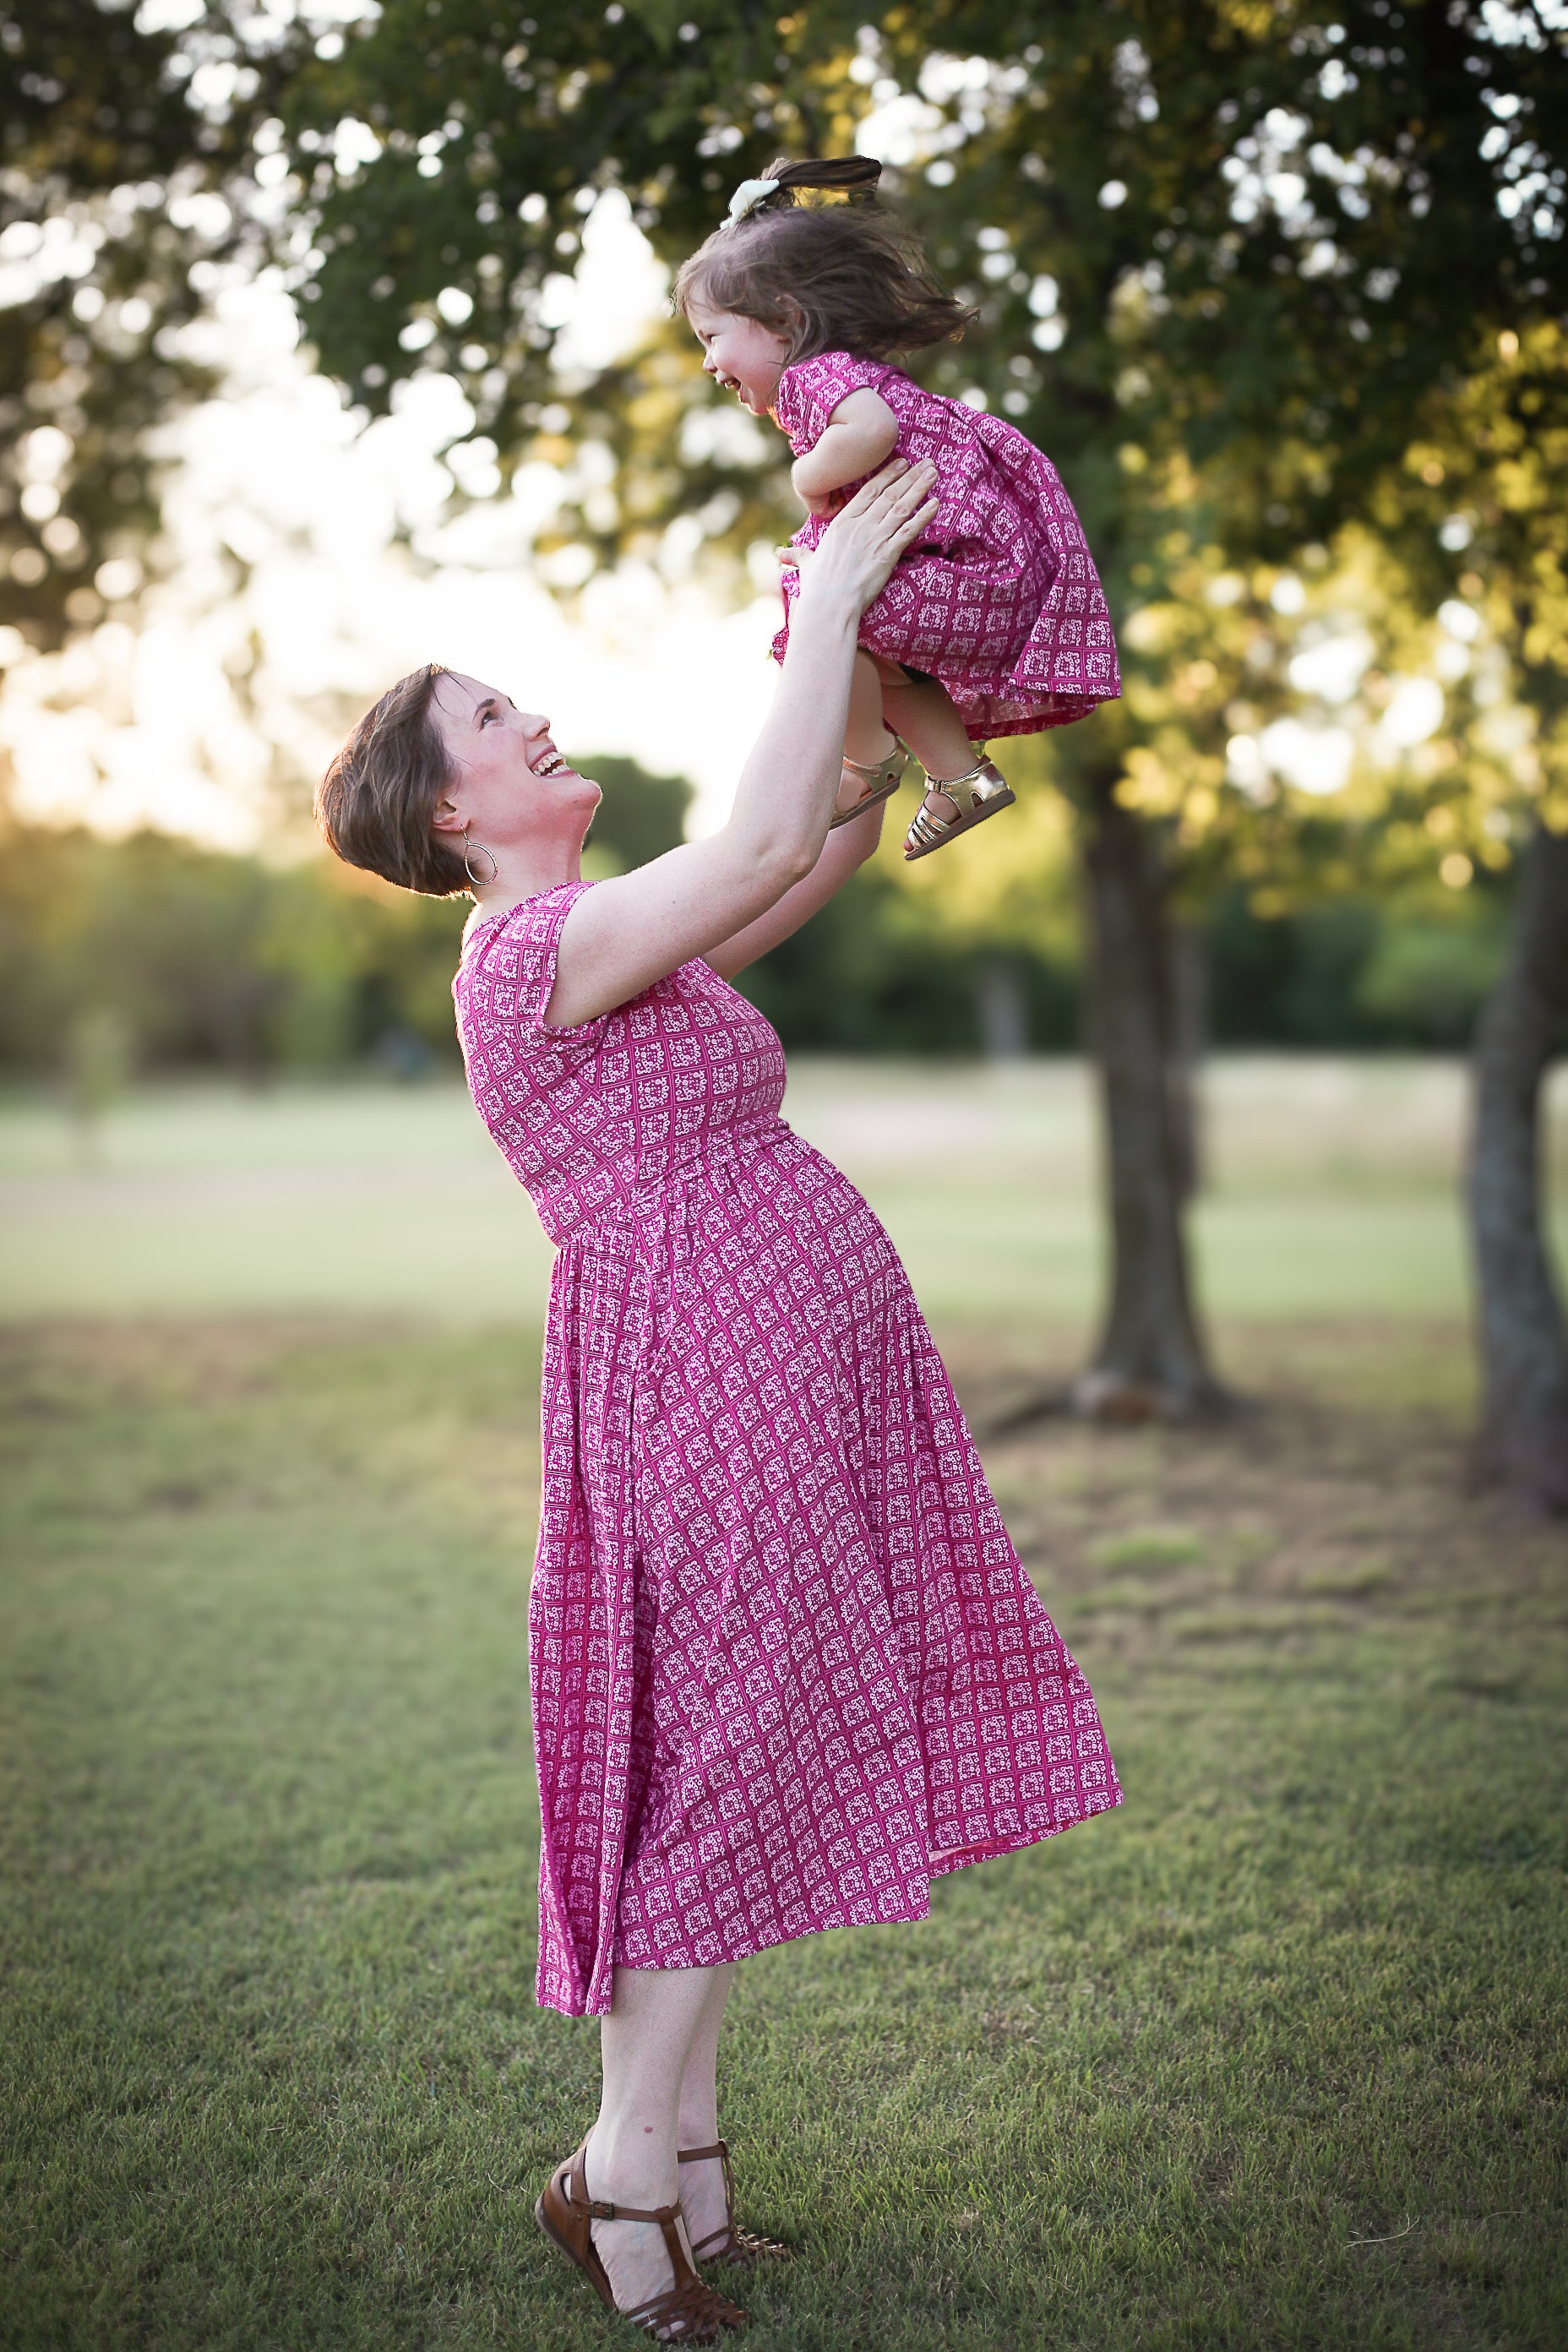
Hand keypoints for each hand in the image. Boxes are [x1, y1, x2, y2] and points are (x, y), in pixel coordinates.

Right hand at [793, 459, 937, 618]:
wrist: (829, 605)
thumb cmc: (817, 587)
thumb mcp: (806, 565)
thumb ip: (798, 556)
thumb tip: (780, 556)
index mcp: (842, 523)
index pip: (868, 492)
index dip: (886, 476)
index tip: (901, 463)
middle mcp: (860, 525)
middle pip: (888, 494)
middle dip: (909, 476)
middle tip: (926, 462)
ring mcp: (874, 538)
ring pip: (901, 507)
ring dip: (919, 488)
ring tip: (933, 473)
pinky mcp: (887, 554)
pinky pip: (909, 530)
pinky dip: (924, 516)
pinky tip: (936, 503)